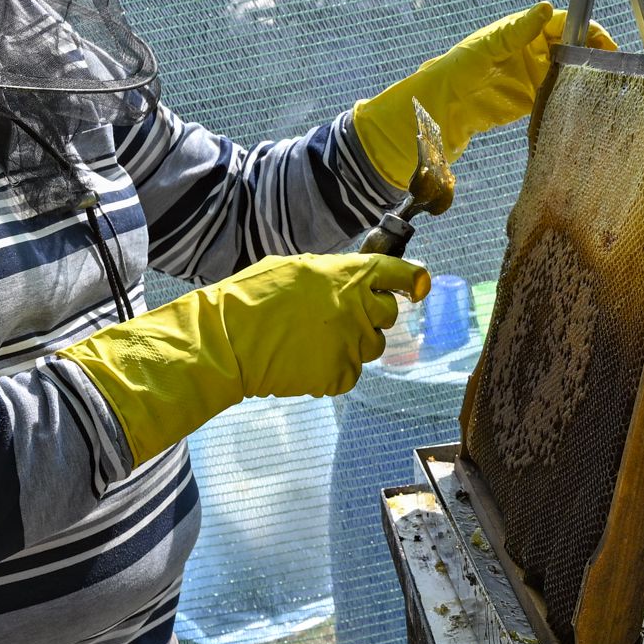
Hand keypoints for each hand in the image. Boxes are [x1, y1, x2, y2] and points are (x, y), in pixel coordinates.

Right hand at [61, 253, 430, 466]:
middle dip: (372, 315)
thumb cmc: (252, 298)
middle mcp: (357, 308)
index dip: (412, 280)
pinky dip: (335, 369)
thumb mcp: (295, 268)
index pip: (399, 274)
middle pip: (388, 315)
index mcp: (348, 276)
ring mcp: (350, 344)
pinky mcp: (338, 375)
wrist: (226, 340)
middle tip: (341, 317)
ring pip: (371, 346)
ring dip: (352, 343)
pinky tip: (306, 360)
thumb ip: (333, 273)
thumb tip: (354, 278)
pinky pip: (351, 373)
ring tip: (313, 339)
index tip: (417, 286)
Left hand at [356, 2, 616, 185]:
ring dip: (586, 74)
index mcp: (520, 30)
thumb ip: (517, 31)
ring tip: (610, 86)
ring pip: (569, 69)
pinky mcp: (529, 98)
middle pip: (572, 44)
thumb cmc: (454, 72)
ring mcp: (531, 74)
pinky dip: (573, 96)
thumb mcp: (486, 49)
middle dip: (593, 52)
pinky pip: (558, 93)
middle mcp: (529, 49)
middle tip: (616, 69)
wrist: (437, 111)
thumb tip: (546, 7)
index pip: (563, 22)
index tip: (606, 43)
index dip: (587, 28)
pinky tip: (588, 103)